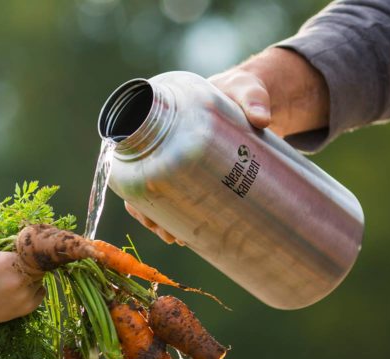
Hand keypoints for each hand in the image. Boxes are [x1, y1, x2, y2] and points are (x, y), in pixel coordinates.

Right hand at [0, 227, 44, 343]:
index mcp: (8, 261)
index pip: (32, 249)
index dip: (28, 248)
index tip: (22, 249)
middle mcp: (19, 279)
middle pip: (39, 264)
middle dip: (31, 261)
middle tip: (20, 262)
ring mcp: (24, 295)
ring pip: (40, 278)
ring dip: (33, 275)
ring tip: (17, 275)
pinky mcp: (26, 308)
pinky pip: (40, 293)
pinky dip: (35, 289)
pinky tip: (22, 287)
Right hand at [126, 48, 328, 244]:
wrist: (253, 98)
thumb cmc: (240, 89)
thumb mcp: (245, 90)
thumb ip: (254, 99)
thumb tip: (262, 118)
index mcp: (160, 119)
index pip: (130, 152)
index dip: (128, 181)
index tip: (139, 204)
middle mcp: (163, 144)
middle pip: (140, 182)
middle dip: (146, 212)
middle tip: (165, 231)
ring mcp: (179, 161)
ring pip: (157, 194)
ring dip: (159, 220)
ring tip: (175, 238)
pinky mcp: (196, 174)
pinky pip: (178, 197)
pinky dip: (177, 216)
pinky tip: (184, 234)